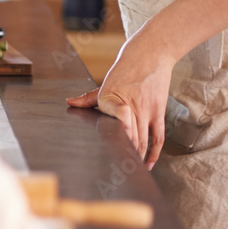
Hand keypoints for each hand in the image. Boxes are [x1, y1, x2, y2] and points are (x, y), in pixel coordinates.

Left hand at [66, 33, 174, 170]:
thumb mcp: (104, 83)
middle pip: (129, 138)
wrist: (150, 54)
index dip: (118, 133)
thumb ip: (88, 98)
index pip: (114, 118)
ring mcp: (147, 110)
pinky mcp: (159, 112)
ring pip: (143, 141)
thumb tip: (68, 102)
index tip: (111, 150)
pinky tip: (148, 164)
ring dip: (137, 158)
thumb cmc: (124, 69)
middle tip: (117, 174)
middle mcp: (131, 107)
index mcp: (112, 99)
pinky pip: (158, 137)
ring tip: (130, 171)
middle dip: (124, 157)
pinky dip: (154, 153)